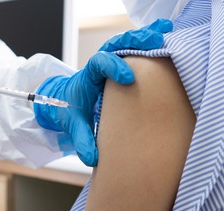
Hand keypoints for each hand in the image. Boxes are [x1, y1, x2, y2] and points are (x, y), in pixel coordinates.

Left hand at [34, 19, 172, 166]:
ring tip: (164, 34)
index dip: (112, 66)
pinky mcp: (118, 64)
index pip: (99, 63)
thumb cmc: (69, 110)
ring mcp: (109, 62)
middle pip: (114, 45)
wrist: (63, 101)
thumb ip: (82, 140)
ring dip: (142, 38)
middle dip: (133, 43)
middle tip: (154, 43)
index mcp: (87, 76)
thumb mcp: (73, 125)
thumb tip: (94, 159)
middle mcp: (98, 65)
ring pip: (124, 43)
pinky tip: (163, 35)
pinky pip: (131, 48)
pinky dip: (145, 41)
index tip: (127, 78)